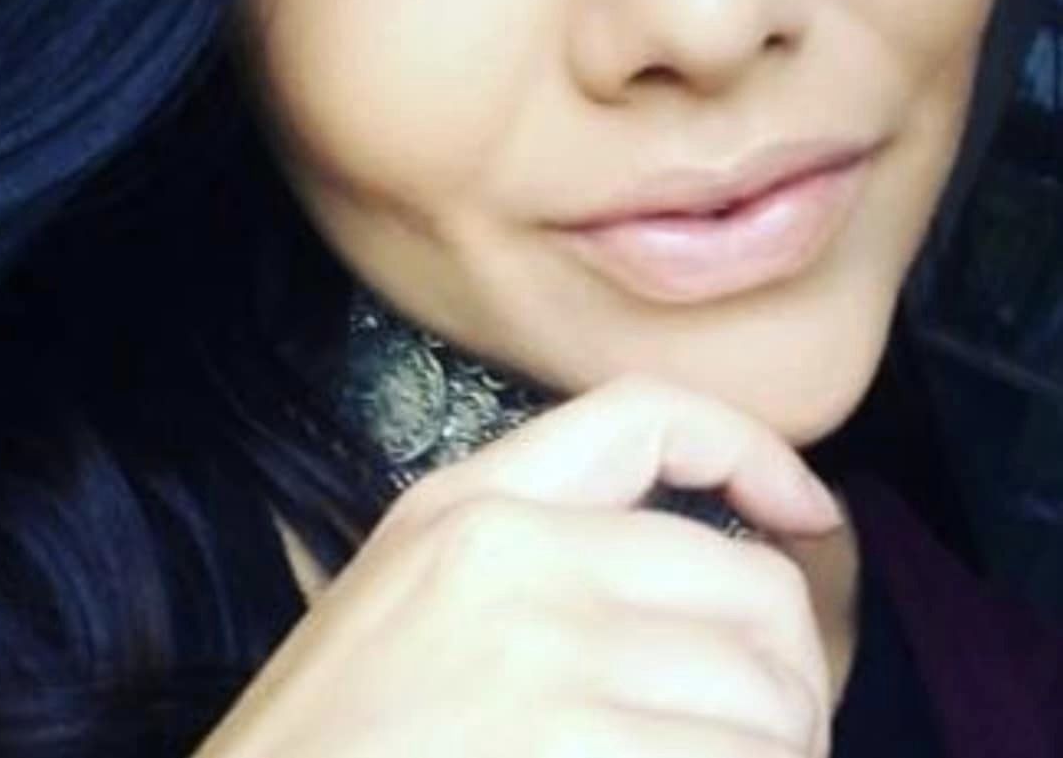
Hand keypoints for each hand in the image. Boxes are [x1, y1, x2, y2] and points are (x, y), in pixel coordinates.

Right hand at [197, 372, 843, 757]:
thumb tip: (704, 576)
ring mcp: (542, 667)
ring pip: (767, 708)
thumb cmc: (334, 738)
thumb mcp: (410, 592)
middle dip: (790, 677)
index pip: (646, 417)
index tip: (810, 511)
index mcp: (467, 506)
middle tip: (767, 735)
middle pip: (751, 590)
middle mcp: (512, 562)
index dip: (751, 450)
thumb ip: (535, 552)